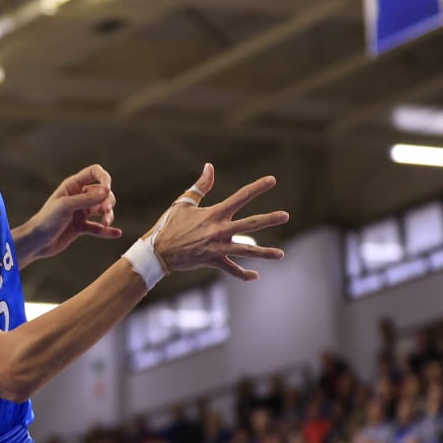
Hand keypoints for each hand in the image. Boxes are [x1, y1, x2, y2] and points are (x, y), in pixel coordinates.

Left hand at [15, 164, 123, 263]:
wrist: (36, 242)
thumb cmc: (46, 220)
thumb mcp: (66, 206)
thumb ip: (87, 199)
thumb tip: (107, 191)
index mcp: (72, 186)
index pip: (94, 173)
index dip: (104, 178)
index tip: (107, 189)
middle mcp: (78, 197)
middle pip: (103, 193)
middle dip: (108, 200)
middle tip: (105, 210)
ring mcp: (80, 212)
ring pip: (102, 210)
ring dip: (108, 215)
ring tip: (106, 223)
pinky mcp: (81, 227)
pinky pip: (98, 228)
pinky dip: (107, 231)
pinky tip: (117, 233)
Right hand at [144, 163, 287, 280]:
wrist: (157, 252)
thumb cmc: (169, 225)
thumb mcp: (183, 203)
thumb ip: (201, 186)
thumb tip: (210, 166)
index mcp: (214, 214)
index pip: (240, 197)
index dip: (257, 187)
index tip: (272, 180)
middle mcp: (219, 230)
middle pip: (250, 225)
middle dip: (269, 219)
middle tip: (285, 216)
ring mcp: (217, 248)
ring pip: (246, 251)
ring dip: (264, 253)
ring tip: (280, 254)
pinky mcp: (212, 261)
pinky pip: (231, 269)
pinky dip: (243, 274)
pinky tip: (255, 276)